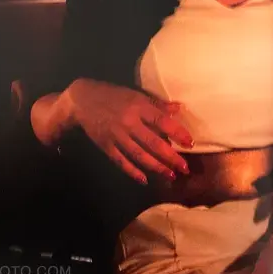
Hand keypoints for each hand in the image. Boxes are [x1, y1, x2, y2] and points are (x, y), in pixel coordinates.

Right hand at [66, 78, 193, 185]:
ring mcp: (116, 135)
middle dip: (170, 157)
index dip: (177, 133)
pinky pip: (121, 161)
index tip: (190, 144)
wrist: (82, 101)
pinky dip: (132, 171)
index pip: (162, 121)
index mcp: (138, 106)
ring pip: (139, 155)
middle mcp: (129, 122)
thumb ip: (157, 104)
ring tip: (171, 175)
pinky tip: (145, 179)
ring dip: (156, 167)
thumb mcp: (136, 94)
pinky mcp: (106, 146)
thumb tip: (179, 109)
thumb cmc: (114, 95)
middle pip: (153, 142)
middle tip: (185, 168)